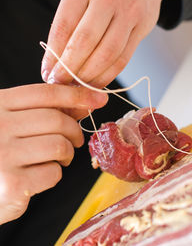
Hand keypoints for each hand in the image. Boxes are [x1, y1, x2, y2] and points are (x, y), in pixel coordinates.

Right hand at [0, 83, 106, 223]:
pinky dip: (56, 173)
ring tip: (59, 157)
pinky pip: (53, 172)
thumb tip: (85, 101)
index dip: (76, 94)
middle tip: (75, 140)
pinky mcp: (12, 184)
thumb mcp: (18, 123)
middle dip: (74, 130)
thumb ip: (48, 110)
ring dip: (67, 153)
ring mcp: (3, 155)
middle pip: (56, 119)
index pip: (46, 92)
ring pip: (59, 145)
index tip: (97, 99)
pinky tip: (42, 173)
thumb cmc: (3, 151)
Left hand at [41, 0, 172, 87]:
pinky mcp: (143, 26)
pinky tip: (95, 82)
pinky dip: (107, 75)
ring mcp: (129, 9)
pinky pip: (123, 59)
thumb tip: (52, 65)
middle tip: (59, 82)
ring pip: (107, 54)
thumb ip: (67, 24)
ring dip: (88, 76)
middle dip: (69, 69)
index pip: (63, 26)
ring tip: (76, 85)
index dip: (53, 55)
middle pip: (85, 41)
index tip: (47, 73)